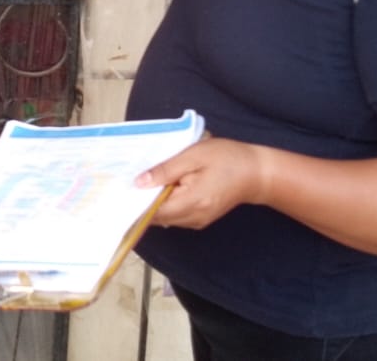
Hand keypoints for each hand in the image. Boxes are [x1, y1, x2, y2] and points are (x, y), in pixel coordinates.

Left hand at [134, 137, 267, 229]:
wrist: (257, 173)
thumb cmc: (228, 158)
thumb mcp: (193, 156)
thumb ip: (165, 170)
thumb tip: (138, 183)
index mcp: (191, 203)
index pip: (152, 212)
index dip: (134, 202)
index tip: (119, 190)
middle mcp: (193, 219)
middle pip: (156, 217)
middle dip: (141, 201)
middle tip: (128, 181)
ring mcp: (197, 221)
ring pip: (164, 217)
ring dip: (154, 201)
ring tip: (145, 180)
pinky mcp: (200, 218)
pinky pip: (175, 214)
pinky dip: (165, 203)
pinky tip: (163, 186)